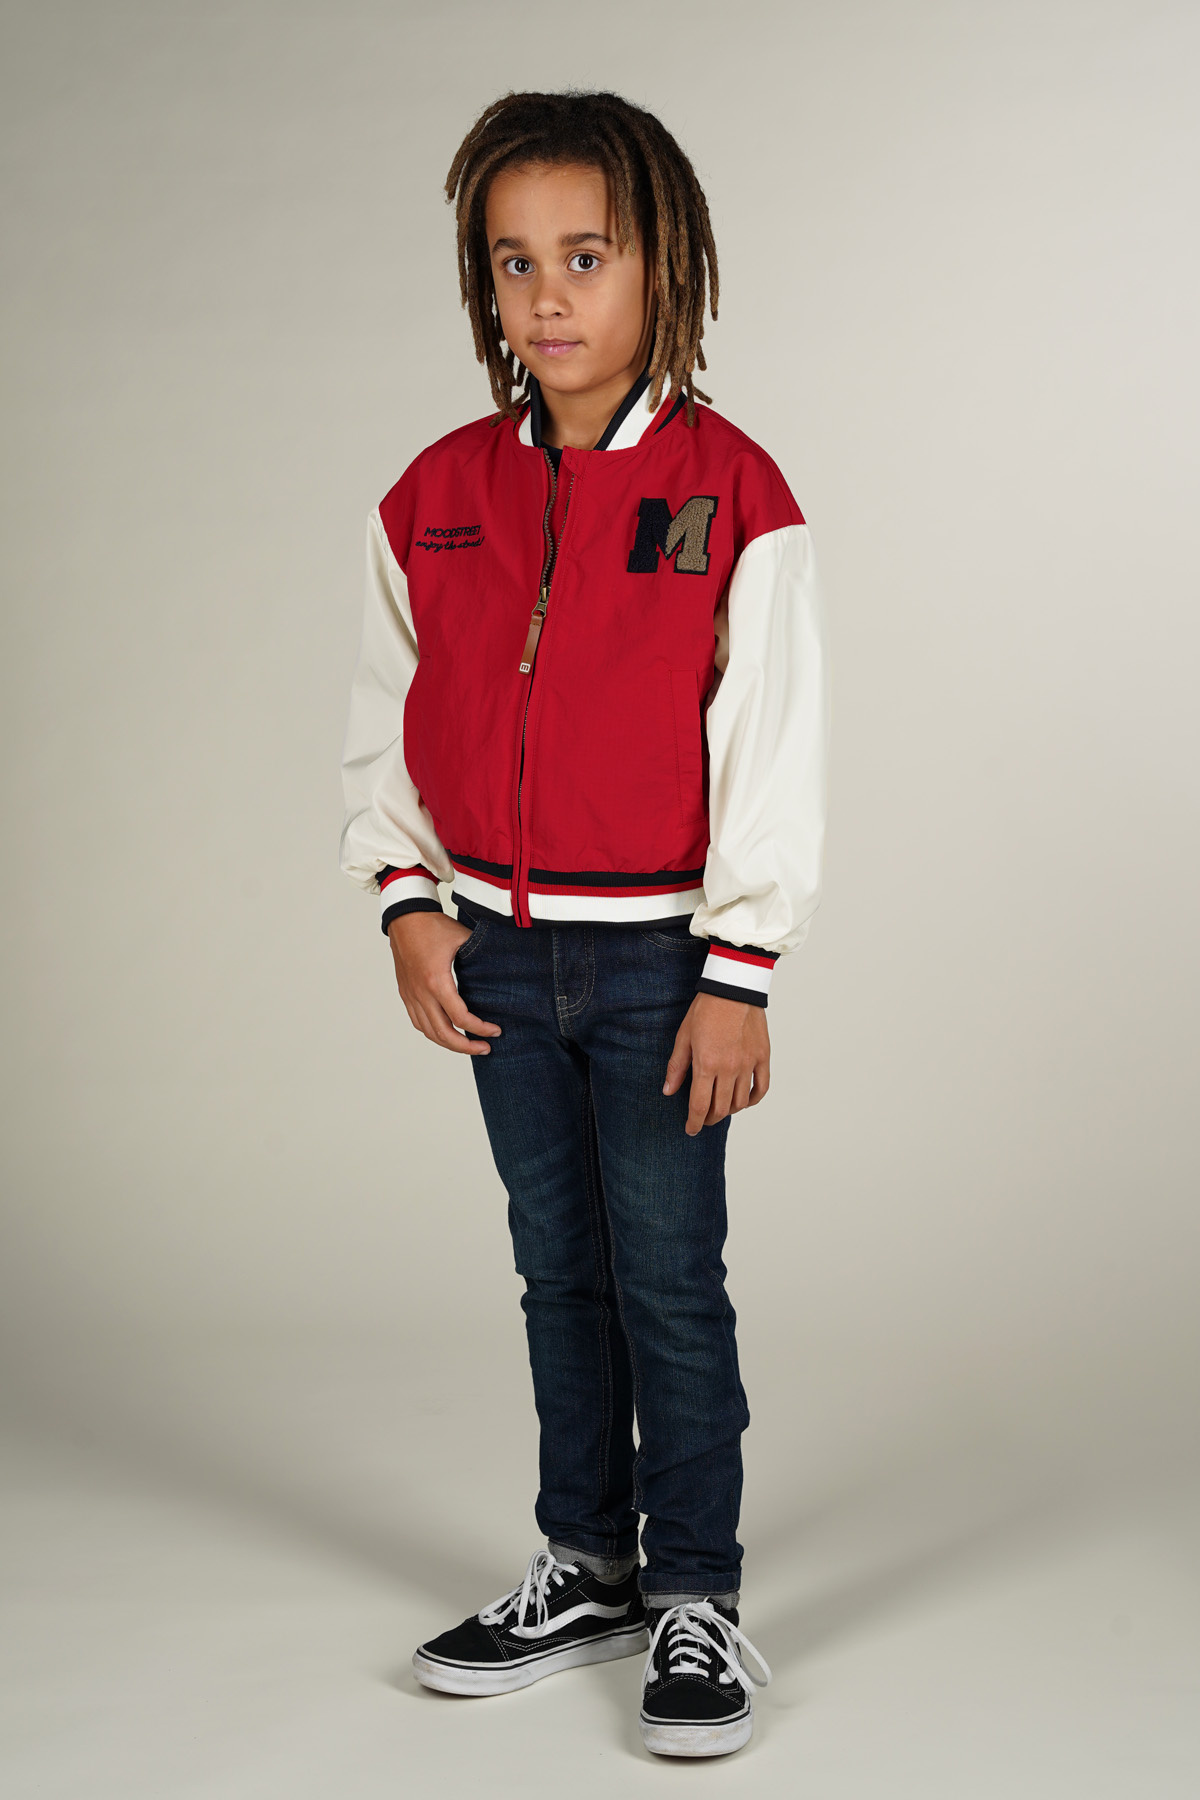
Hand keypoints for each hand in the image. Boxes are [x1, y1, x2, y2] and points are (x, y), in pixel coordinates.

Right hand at [386, 911, 501, 1055]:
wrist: (404, 917)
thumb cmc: (433, 925)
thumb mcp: (463, 937)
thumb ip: (483, 955)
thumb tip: (506, 966)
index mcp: (436, 980)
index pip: (460, 1017)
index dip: (480, 1029)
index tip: (495, 1031)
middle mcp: (421, 992)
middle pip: (443, 1033)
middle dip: (466, 1046)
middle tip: (485, 1048)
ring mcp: (411, 994)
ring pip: (428, 1032)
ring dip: (449, 1043)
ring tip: (468, 1045)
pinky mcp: (406, 993)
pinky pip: (418, 1022)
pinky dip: (433, 1032)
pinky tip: (447, 1033)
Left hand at [663, 993, 769, 1134]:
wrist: (733, 988)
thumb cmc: (705, 1009)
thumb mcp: (683, 1037)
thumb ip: (677, 1067)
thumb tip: (668, 1090)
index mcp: (706, 1064)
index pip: (699, 1106)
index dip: (694, 1122)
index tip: (690, 1129)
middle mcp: (729, 1068)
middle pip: (721, 1109)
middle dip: (709, 1119)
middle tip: (703, 1119)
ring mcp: (748, 1064)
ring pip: (740, 1102)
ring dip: (729, 1110)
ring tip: (720, 1108)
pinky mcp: (762, 1057)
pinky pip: (761, 1087)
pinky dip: (752, 1099)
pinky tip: (744, 1101)